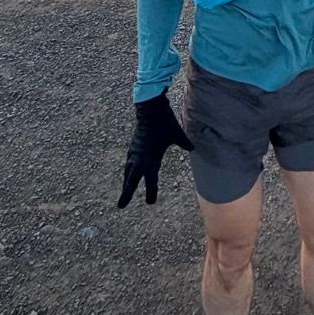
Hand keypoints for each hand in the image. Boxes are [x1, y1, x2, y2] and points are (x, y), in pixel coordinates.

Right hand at [117, 91, 192, 207]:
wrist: (149, 108)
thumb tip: (192, 148)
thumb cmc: (164, 122)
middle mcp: (140, 159)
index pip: (150, 182)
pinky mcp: (132, 145)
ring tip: (124, 191)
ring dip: (125, 182)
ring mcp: (134, 152)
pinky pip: (128, 162)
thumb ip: (185, 143)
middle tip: (121, 206)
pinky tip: (128, 170)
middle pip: (131, 181)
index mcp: (151, 160)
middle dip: (126, 194)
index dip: (151, 193)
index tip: (151, 202)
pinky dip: (127, 169)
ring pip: (128, 172)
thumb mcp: (177, 134)